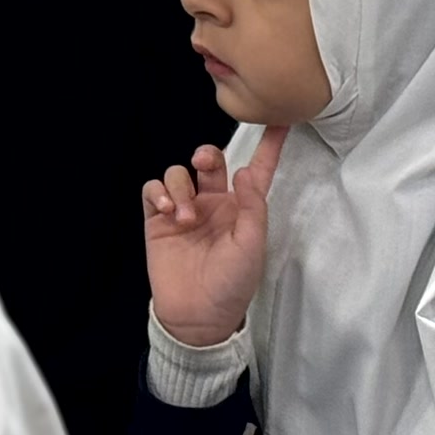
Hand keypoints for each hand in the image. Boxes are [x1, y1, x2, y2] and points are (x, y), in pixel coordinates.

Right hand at [142, 126, 284, 348]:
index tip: (281, 120)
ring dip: (180, 188)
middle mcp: (212, 204)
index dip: (269, 147)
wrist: (196, 314)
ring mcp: (183, 210)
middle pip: (208, 162)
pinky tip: (166, 210)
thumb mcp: (251, 247)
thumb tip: (245, 171)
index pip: (256, 171)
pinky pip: (153, 189)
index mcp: (240, 209)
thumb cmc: (231, 284)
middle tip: (203, 163)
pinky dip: (158, 193)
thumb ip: (251, 208)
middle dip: (206, 154)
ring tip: (184, 217)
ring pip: (178, 174)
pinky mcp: (157, 219)